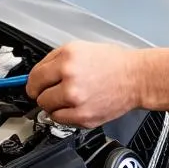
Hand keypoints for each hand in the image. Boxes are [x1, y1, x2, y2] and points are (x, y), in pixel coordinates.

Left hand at [26, 41, 146, 128]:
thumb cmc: (112, 63)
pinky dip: (64, 114)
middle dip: (44, 92)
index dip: (32, 82)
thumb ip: (53, 60)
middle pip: (38, 95)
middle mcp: (70, 81)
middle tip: (55, 89)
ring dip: (53, 104)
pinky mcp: (84, 118)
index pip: (34, 77)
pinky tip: (75, 105)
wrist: (136, 79)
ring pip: (47, 109)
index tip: (34, 86)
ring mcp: (77, 102)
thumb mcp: (79, 48)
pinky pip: (60, 120)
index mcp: (67, 61)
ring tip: (68, 96)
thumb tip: (36, 75)